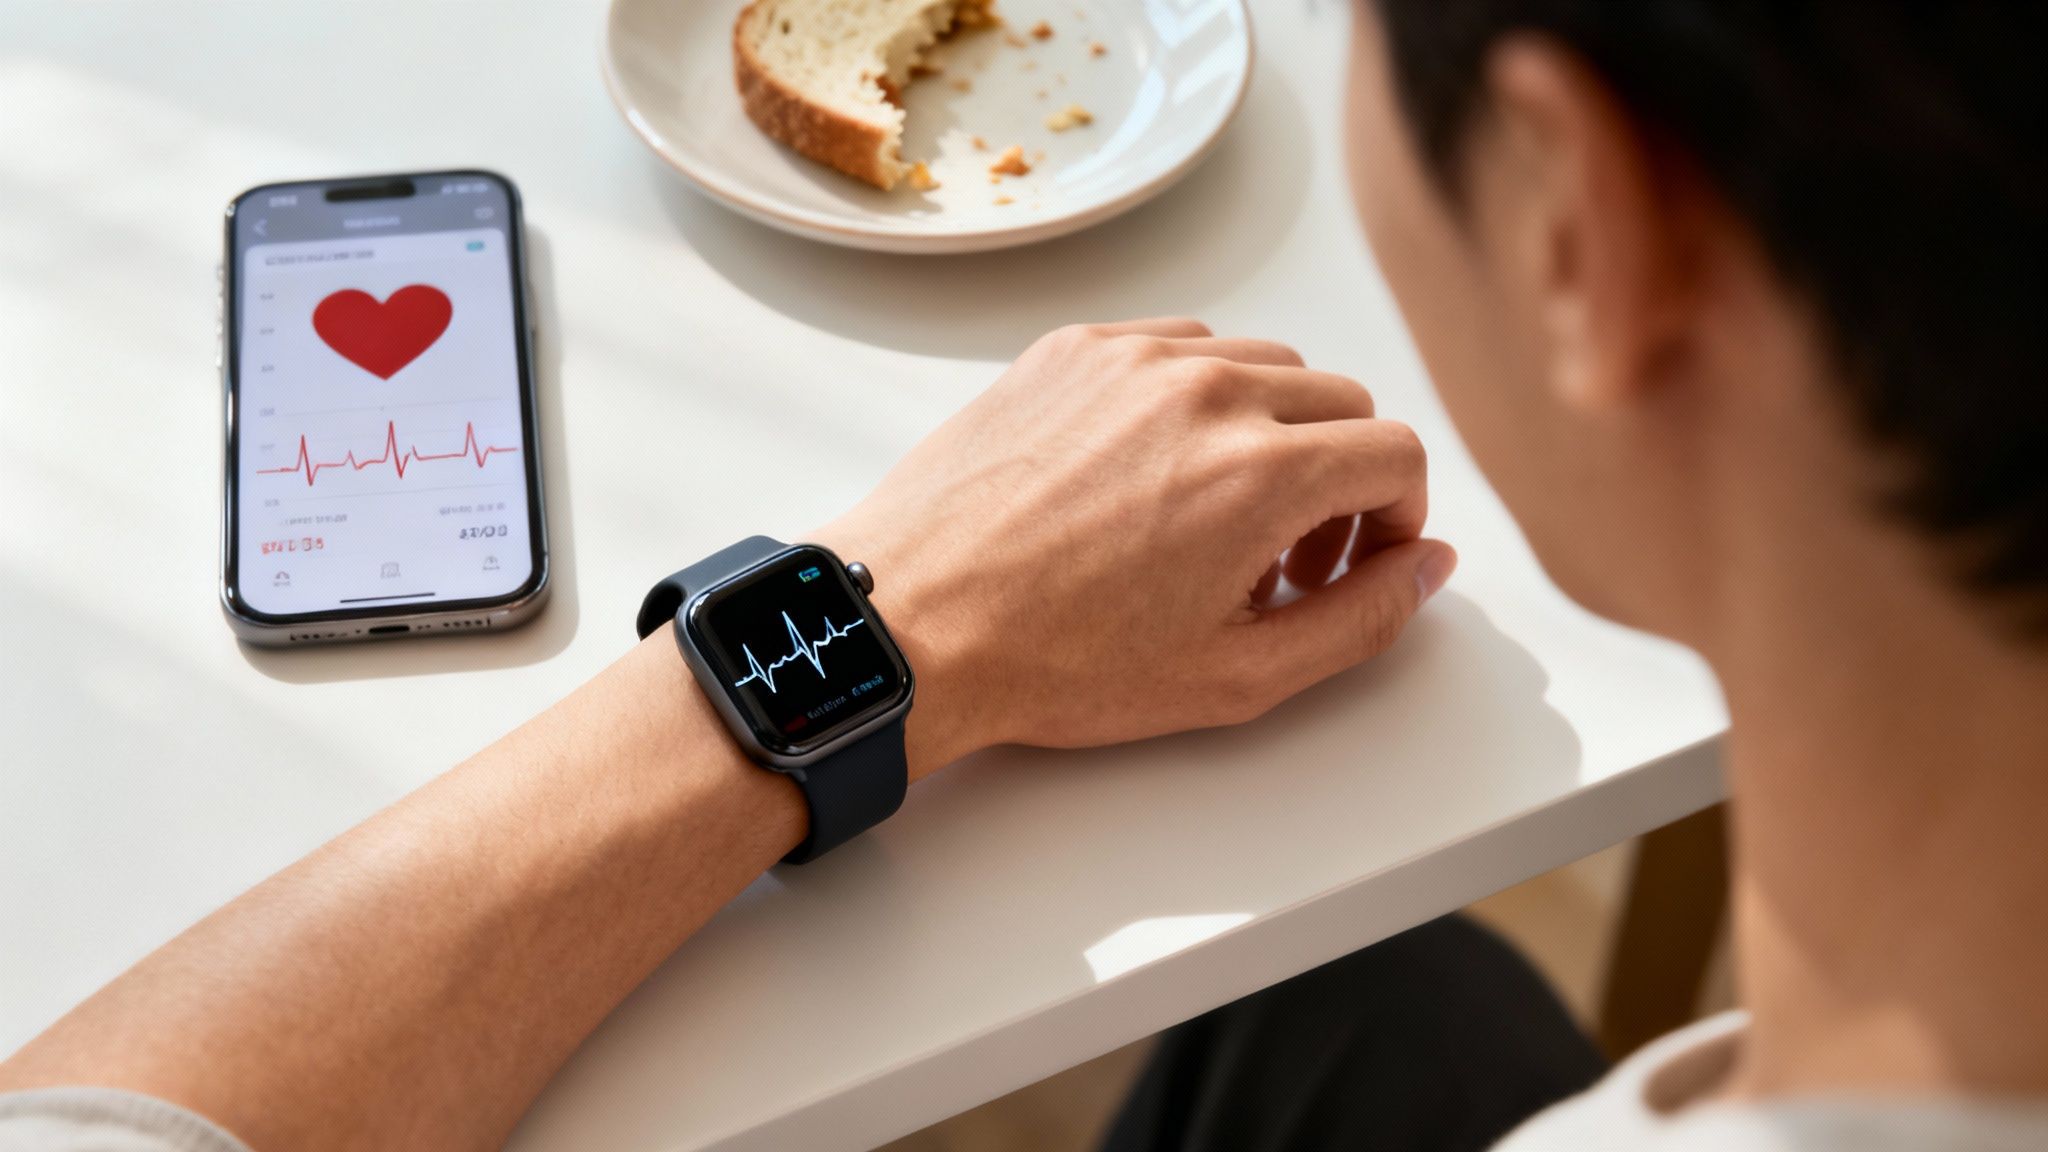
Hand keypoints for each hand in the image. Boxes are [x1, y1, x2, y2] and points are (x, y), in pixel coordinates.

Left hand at [815, 319, 1455, 778]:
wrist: (910, 622)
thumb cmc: (1056, 662)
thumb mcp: (1236, 677)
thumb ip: (1359, 620)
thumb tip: (1426, 566)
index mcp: (1262, 470)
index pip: (1397, 453)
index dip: (1396, 519)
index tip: (1353, 564)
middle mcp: (1208, 389)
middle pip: (1341, 400)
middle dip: (1341, 480)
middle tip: (1286, 560)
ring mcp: (1133, 358)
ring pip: (1264, 364)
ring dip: (1272, 431)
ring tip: (1216, 518)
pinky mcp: (1072, 348)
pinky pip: (1179, 347)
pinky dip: (1196, 397)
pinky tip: (1151, 474)